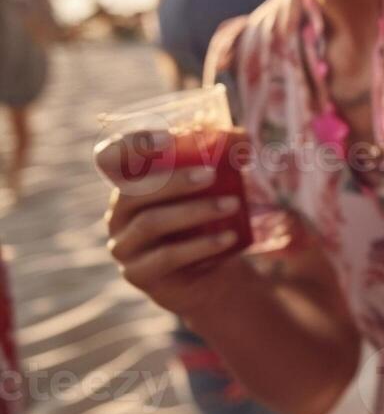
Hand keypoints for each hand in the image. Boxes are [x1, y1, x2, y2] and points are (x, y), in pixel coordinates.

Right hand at [96, 131, 248, 316]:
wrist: (207, 275)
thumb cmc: (206, 221)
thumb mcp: (211, 191)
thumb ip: (219, 162)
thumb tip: (245, 138)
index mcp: (129, 185)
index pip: (109, 158)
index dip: (130, 146)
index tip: (169, 139)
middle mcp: (118, 214)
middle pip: (134, 192)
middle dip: (174, 180)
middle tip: (212, 174)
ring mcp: (124, 246)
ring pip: (151, 223)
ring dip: (195, 211)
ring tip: (233, 204)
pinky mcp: (138, 274)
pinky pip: (167, 257)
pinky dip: (201, 245)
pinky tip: (229, 237)